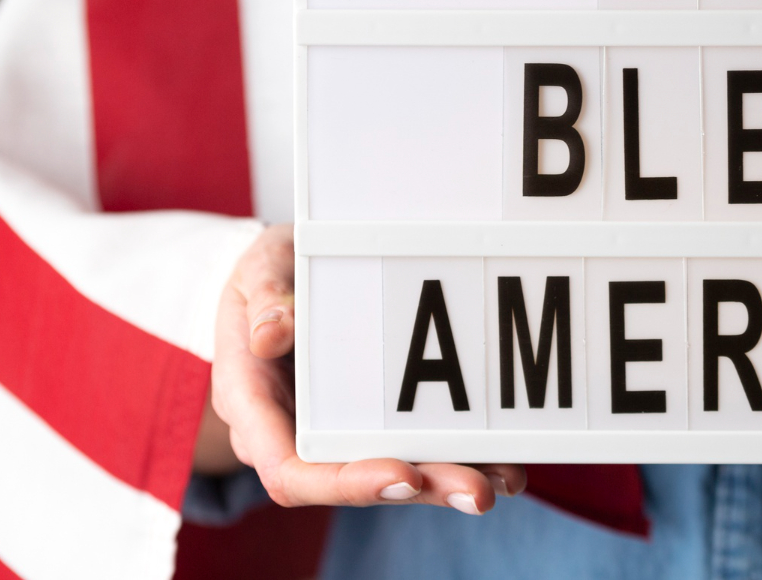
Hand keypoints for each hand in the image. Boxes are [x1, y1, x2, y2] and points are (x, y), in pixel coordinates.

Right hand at [198, 225, 525, 513]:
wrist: (284, 275)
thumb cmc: (266, 278)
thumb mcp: (257, 272)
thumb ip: (264, 299)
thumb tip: (270, 335)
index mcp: (255, 411)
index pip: (292, 472)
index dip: (348, 483)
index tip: (403, 474)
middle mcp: (298, 435)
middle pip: (359, 481)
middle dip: (422, 488)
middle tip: (477, 489)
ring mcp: (341, 432)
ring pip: (396, 471)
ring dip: (451, 479)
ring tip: (504, 481)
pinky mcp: (376, 420)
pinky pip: (417, 445)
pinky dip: (462, 454)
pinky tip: (505, 461)